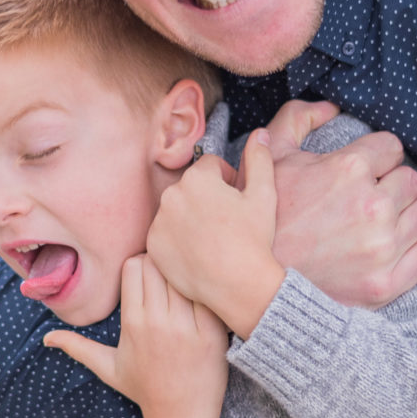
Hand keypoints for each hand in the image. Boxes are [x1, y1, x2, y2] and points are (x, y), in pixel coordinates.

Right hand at [45, 254, 230, 417]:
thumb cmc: (144, 390)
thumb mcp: (107, 368)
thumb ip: (77, 348)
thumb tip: (46, 338)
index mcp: (133, 324)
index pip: (133, 266)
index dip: (138, 263)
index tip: (145, 274)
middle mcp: (158, 322)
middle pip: (157, 264)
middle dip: (159, 263)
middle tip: (165, 275)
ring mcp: (187, 327)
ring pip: (182, 275)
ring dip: (181, 274)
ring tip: (183, 284)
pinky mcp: (213, 333)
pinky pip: (207, 294)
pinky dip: (204, 290)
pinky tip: (203, 297)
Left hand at [147, 129, 285, 338]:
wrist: (239, 285)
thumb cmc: (254, 239)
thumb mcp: (264, 194)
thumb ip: (259, 158)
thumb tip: (260, 132)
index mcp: (196, 178)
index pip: (210, 166)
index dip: (228, 181)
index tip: (237, 201)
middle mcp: (171, 195)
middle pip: (191, 187)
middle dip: (207, 197)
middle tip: (226, 222)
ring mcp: (159, 222)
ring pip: (177, 209)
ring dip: (191, 217)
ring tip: (213, 238)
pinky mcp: (153, 246)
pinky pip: (165, 233)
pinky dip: (177, 239)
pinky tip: (198, 252)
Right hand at [265, 101, 416, 306]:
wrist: (252, 281)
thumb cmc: (263, 215)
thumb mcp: (269, 158)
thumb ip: (297, 119)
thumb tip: (330, 106)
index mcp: (347, 169)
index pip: (392, 147)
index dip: (376, 155)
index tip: (364, 169)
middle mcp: (372, 205)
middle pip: (411, 179)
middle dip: (391, 184)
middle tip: (368, 196)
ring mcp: (382, 247)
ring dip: (407, 213)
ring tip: (382, 220)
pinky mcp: (386, 282)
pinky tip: (397, 242)